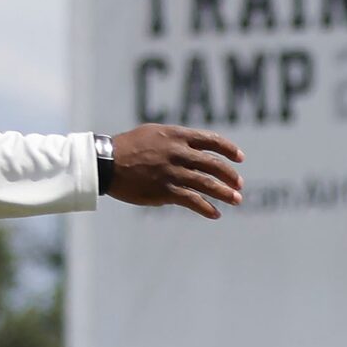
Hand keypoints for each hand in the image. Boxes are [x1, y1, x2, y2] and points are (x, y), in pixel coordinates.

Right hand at [106, 124, 245, 217]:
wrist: (106, 162)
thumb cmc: (128, 146)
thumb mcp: (155, 133)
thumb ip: (176, 139)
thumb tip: (194, 146)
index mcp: (177, 137)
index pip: (211, 140)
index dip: (229, 149)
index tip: (239, 158)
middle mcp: (178, 153)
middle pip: (213, 164)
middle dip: (230, 175)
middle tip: (240, 184)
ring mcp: (173, 173)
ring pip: (207, 184)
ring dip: (225, 193)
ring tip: (236, 200)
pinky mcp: (165, 191)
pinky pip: (192, 201)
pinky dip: (206, 208)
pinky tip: (215, 213)